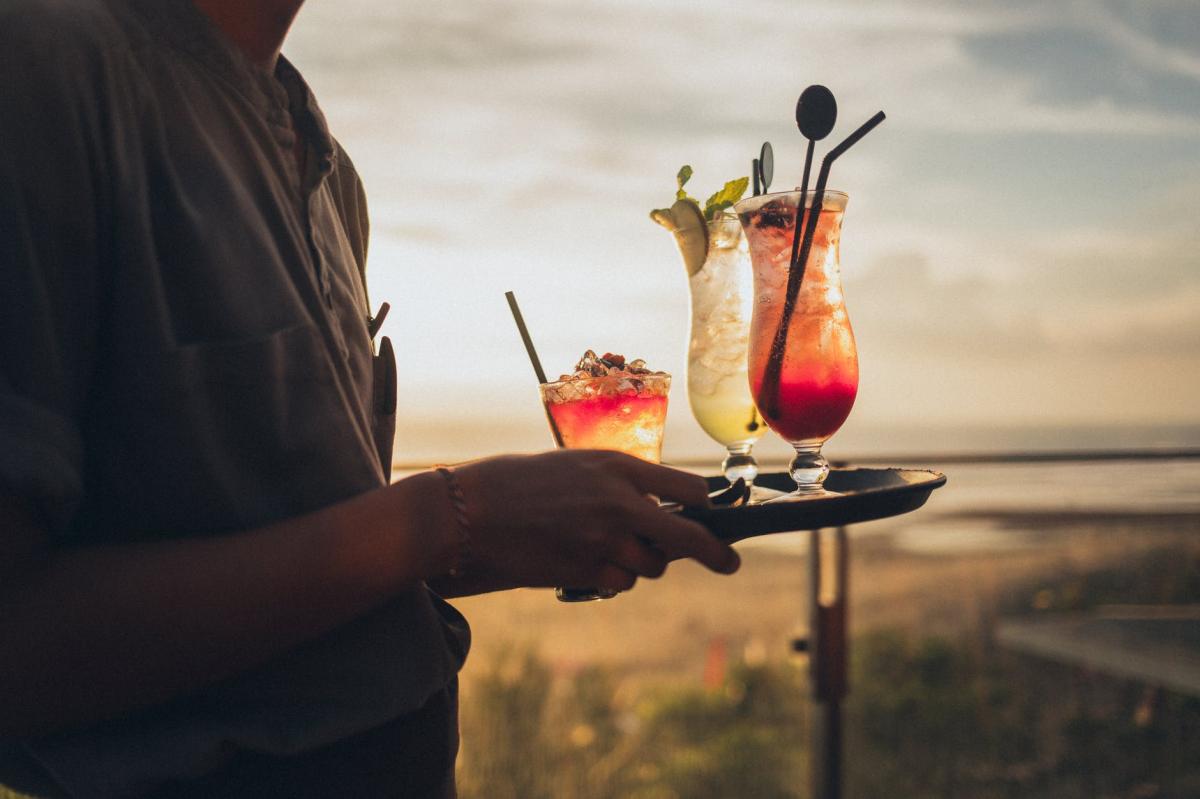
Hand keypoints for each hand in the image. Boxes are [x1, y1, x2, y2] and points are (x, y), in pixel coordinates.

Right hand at [449, 450, 739, 592]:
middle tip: (728, 562)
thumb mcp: (574, 466)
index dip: (703, 505)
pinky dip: (612, 577)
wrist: (471, 513)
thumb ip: (617, 485)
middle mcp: (620, 503)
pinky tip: (585, 561)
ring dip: (641, 564)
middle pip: (687, 537)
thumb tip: (654, 511)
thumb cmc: (517, 483)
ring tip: (608, 549)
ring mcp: (605, 540)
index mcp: (618, 467)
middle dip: (713, 553)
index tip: (709, 513)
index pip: (687, 489)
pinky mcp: (587, 571)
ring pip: (651, 567)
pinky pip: (620, 582)